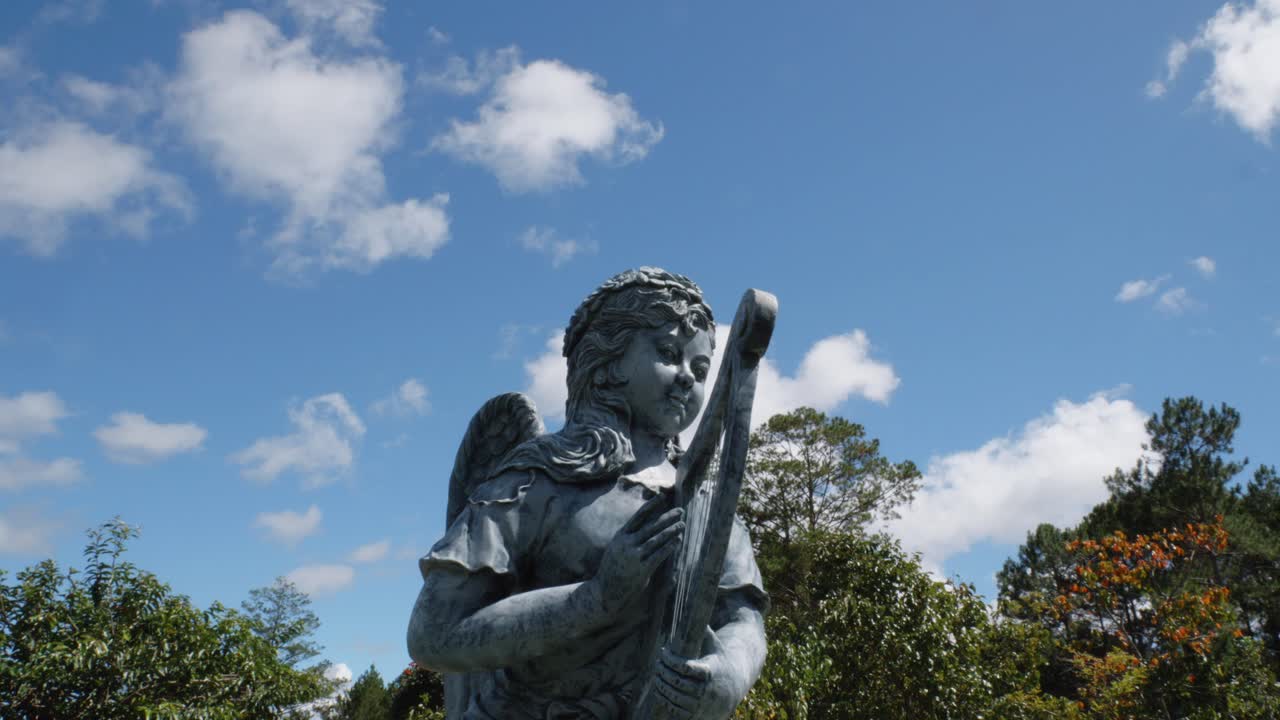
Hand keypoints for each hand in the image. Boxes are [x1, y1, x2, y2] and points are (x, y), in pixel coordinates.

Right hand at [591, 496, 683, 614]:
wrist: (603, 591)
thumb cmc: (612, 569)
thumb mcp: (616, 548)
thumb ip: (630, 538)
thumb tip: (646, 527)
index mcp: (620, 536)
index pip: (638, 516)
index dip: (651, 505)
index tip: (663, 496)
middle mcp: (626, 544)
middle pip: (651, 526)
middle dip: (667, 517)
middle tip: (680, 510)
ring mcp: (634, 556)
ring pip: (656, 539)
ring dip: (671, 531)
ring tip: (682, 524)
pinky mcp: (641, 569)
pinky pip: (658, 555)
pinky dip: (669, 547)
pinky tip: (678, 540)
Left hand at [653, 627, 737, 718]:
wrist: (733, 688)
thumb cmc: (720, 661)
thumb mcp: (715, 646)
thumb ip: (705, 631)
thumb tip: (696, 608)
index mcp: (710, 671)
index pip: (685, 667)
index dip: (670, 660)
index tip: (663, 652)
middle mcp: (706, 690)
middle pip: (677, 682)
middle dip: (663, 672)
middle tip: (657, 664)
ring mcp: (701, 705)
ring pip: (675, 697)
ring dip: (662, 686)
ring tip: (657, 676)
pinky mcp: (697, 714)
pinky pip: (676, 710)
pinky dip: (666, 701)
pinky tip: (660, 691)